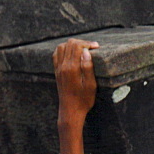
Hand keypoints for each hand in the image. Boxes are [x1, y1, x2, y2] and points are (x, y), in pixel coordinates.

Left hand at [53, 38, 98, 153]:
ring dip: (72, 45)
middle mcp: (63, 66)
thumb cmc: (84, 100)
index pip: (76, 46)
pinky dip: (64, 50)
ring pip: (61, 47)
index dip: (87, 44)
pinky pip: (56, 54)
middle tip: (92, 48)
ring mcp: (58, 68)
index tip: (97, 47)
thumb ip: (88, 67)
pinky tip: (71, 54)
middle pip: (69, 44)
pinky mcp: (57, 72)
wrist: (71, 110)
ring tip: (82, 49)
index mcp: (72, 68)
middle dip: (81, 43)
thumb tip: (86, 52)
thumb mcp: (91, 85)